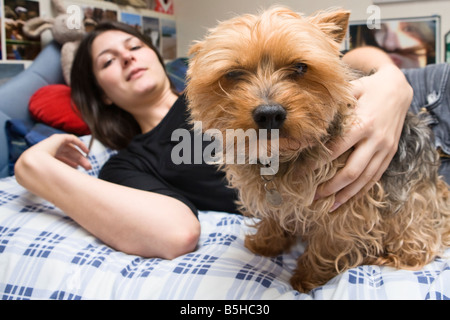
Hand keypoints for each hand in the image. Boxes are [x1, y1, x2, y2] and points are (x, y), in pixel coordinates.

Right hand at [27, 134, 91, 170]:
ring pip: (71, 149)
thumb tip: (72, 186)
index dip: (72, 164)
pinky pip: (71, 139)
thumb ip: (61, 176)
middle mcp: (50, 150)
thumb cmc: (41, 172)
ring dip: (80, 157)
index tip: (80, 170)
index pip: (62, 160)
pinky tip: (86, 151)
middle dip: (79, 162)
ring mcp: (53, 143)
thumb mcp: (54, 175)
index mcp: (47, 157)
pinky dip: (80, 144)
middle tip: (88, 168)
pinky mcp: (57, 138)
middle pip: (68, 155)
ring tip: (87, 165)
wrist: (33, 163)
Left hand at [315, 64, 412, 210]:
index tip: (300, 173)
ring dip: (346, 194)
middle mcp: (375, 140)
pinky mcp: (389, 154)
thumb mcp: (350, 90)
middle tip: (312, 196)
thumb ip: (332, 105)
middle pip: (351, 171)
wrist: (399, 89)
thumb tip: (305, 119)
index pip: (335, 150)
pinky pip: (375, 177)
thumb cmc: (367, 88)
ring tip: (328, 206)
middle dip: (330, 187)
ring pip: (364, 179)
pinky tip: (348, 199)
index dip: (316, 164)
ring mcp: (384, 149)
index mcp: (362, 124)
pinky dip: (361, 190)